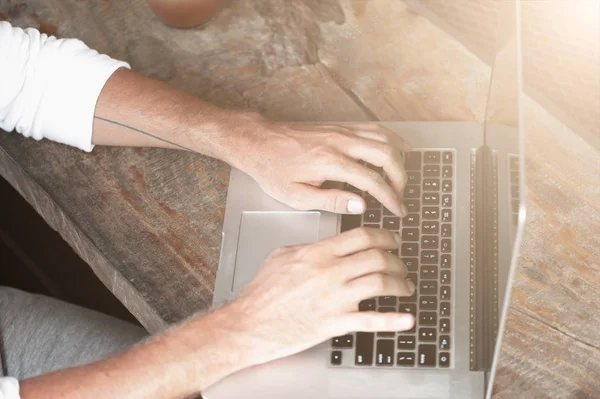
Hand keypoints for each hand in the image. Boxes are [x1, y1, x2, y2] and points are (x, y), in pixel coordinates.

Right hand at [221, 228, 415, 364]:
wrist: (248, 323)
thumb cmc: (261, 293)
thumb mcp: (282, 256)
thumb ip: (309, 247)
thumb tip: (326, 244)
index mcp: (318, 253)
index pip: (362, 236)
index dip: (385, 237)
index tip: (392, 240)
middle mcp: (330, 272)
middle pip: (377, 257)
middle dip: (397, 259)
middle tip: (401, 263)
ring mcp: (334, 297)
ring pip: (381, 283)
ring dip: (400, 284)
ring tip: (405, 286)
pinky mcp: (335, 323)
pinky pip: (371, 320)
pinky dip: (393, 320)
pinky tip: (407, 319)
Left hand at [226, 113, 410, 216]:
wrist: (259, 142)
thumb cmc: (274, 170)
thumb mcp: (296, 196)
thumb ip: (331, 201)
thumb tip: (361, 205)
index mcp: (329, 162)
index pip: (372, 181)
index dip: (390, 198)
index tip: (399, 210)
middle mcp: (339, 142)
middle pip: (385, 155)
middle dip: (401, 177)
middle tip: (402, 196)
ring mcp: (341, 131)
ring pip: (383, 138)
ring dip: (399, 158)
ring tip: (403, 178)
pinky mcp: (340, 126)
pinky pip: (373, 128)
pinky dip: (391, 139)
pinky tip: (399, 148)